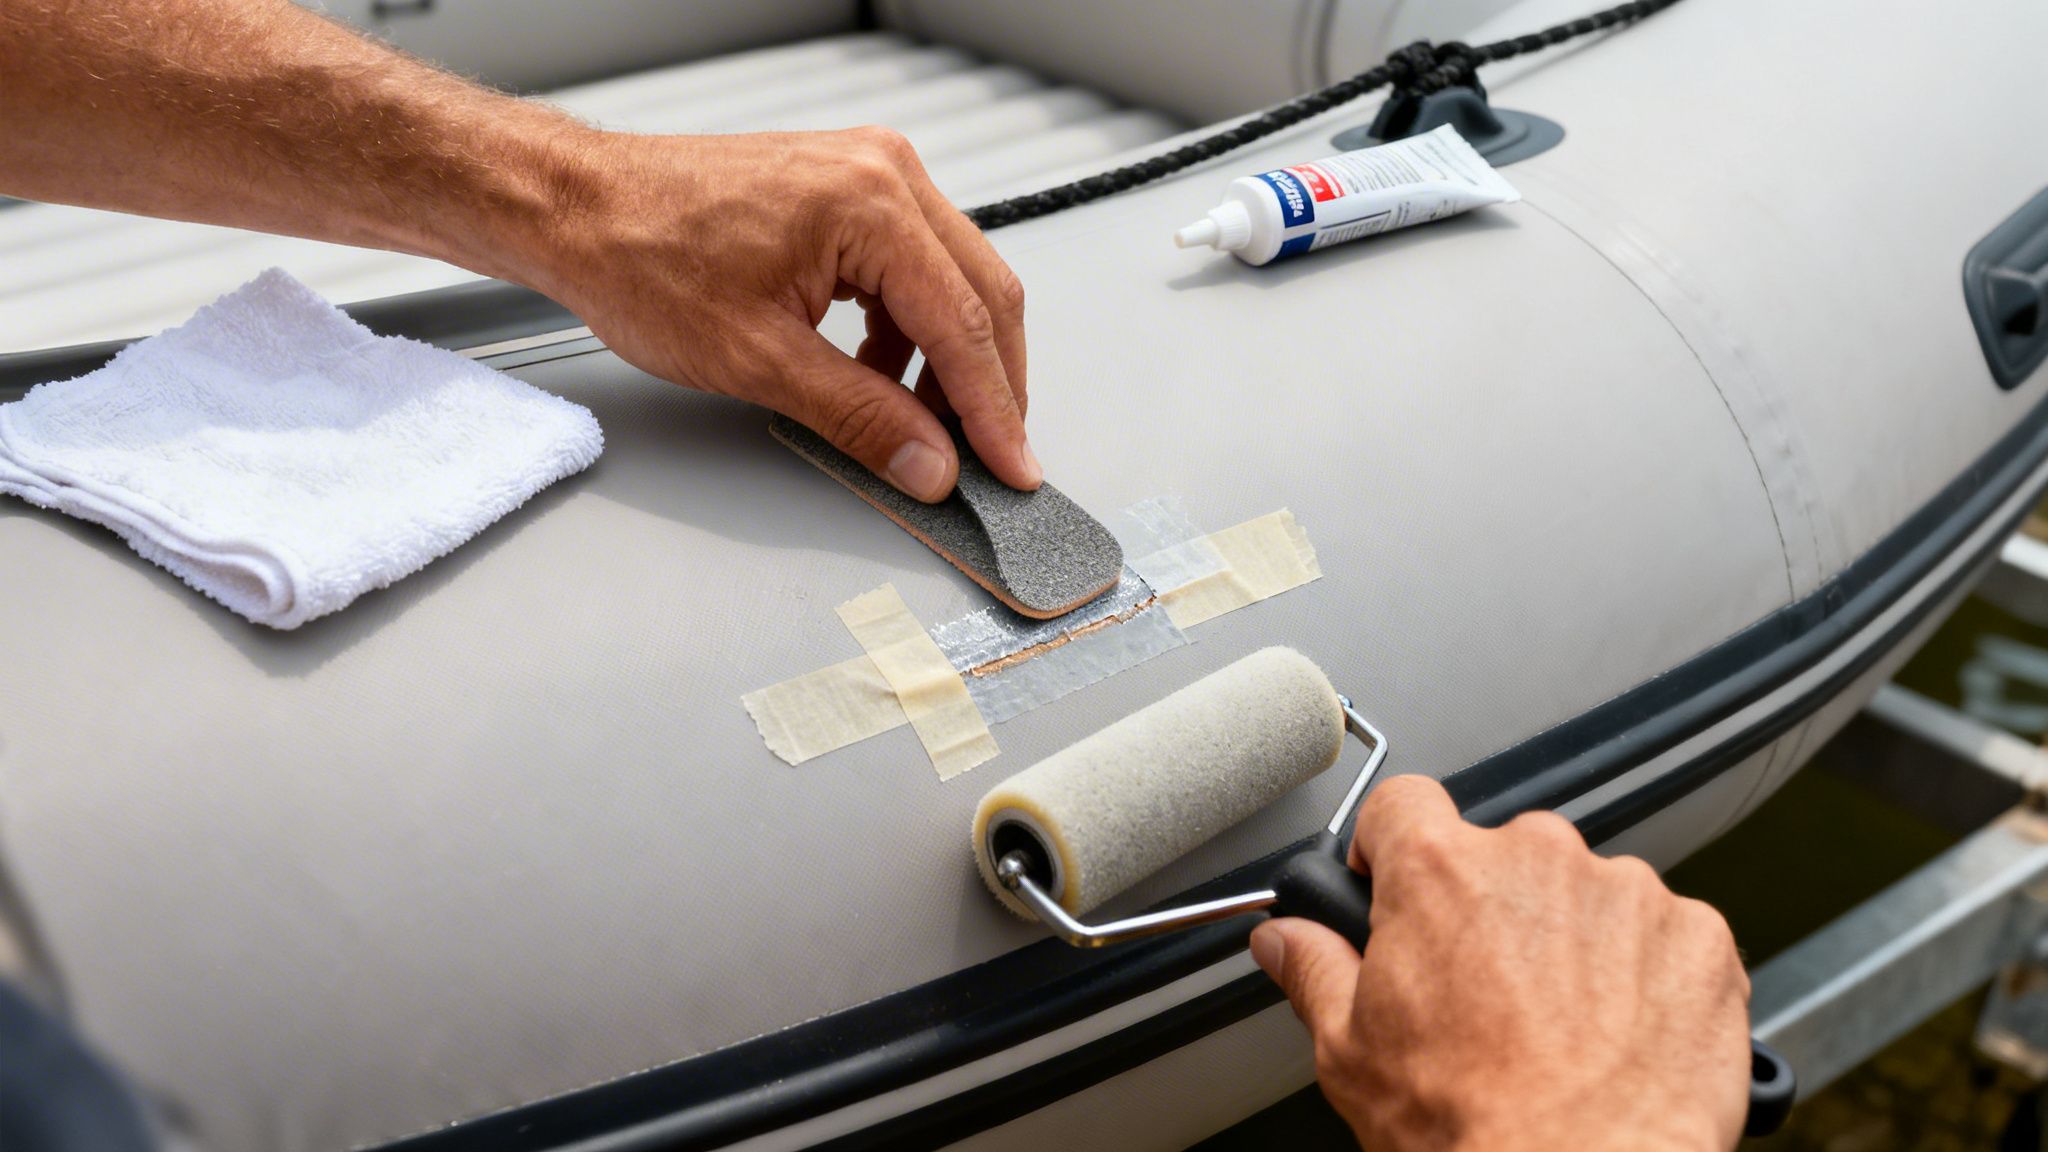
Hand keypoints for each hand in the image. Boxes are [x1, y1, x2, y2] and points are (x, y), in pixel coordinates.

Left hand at [518, 126, 1036, 502]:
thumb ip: (861, 417)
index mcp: (872, 203)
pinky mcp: (848, 191)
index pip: (966, 324)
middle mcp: (884, 173)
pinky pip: (912, 267)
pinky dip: (910, 330)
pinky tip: (881, 377)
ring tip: (922, 427)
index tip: (1013, 467)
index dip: (995, 410)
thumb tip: (929, 462)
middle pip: (982, 294)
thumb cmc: (641, 257)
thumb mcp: (759, 361)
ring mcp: (868, 175)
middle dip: (988, 386)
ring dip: (947, 361)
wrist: (578, 210)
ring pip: (953, 282)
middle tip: (988, 457)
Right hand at [1250, 776, 1750, 1151]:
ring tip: (1559, 1026)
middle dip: (1489, 908)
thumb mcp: (1349, 1052)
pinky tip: (1618, 1036)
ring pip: (1584, 893)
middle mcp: (1535, 859)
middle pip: (1500, 853)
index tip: (1395, 887)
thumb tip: (1285, 938)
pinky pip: (1662, 932)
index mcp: (1439, 872)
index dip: (1391, 848)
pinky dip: (1644, 973)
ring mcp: (1626, 892)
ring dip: (1571, 939)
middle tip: (1481, 990)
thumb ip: (1313, 969)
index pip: (1402, 804)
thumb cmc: (1474, 1127)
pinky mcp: (1698, 937)